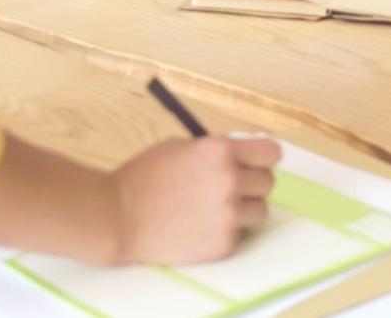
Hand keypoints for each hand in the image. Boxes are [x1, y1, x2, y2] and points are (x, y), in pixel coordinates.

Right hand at [110, 136, 280, 264]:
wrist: (118, 216)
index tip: (257, 162)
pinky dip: (225, 231)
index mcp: (220, 151)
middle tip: (231, 186)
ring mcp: (228, 215)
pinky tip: (200, 225)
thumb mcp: (180, 147)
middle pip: (268, 182)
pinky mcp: (222, 243)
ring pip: (260, 211)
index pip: (271, 152)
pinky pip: (239, 234)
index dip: (264, 157)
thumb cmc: (144, 177)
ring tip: (215, 208)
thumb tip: (244, 155)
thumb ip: (216, 151)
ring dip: (243, 208)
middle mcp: (229, 181)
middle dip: (252, 183)